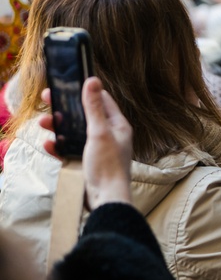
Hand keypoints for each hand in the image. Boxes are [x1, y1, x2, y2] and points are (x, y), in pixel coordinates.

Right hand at [40, 77, 133, 209]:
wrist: (106, 199)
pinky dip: (59, 147)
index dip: (85, 91)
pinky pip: (70, 150)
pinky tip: (49, 145)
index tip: (67, 85)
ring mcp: (98, 149)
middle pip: (85, 116)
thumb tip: (93, 81)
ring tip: (43, 124)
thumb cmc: (108, 166)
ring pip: (75, 132)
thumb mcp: (99, 132)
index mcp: (118, 125)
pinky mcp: (87, 162)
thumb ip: (94, 108)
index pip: (102, 101)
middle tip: (47, 100)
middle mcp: (110, 135)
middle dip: (66, 109)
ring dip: (59, 127)